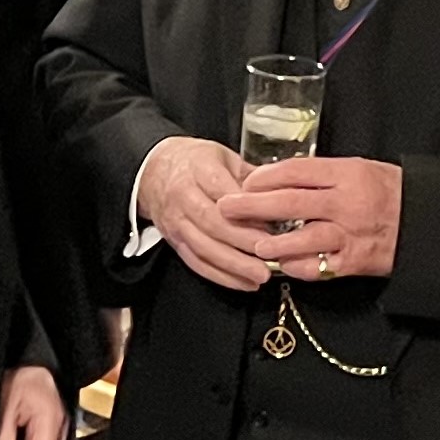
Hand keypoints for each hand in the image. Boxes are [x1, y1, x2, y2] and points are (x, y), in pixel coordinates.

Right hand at [138, 135, 269, 290]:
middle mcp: (184, 195)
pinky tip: (244, 283)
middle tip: (270, 254)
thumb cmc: (195, 162)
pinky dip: (220, 276)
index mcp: (199, 168)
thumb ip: (252, 176)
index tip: (271, 222)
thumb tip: (284, 195)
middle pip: (213, 222)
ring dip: (233, 265)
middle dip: (243, 242)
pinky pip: (196, 262)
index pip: (223, 191)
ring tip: (260, 276)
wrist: (155, 171)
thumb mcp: (224, 156)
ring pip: (204, 247)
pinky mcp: (174, 241)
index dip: (247, 210)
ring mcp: (177, 221)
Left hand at [222, 156, 402, 281]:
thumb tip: (282, 178)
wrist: (428, 222)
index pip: (296, 172)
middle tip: (227, 208)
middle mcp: (346, 203)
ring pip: (301, 238)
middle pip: (290, 202)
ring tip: (253, 245)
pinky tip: (283, 265)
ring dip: (273, 243)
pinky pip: (318, 266)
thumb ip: (325, 175)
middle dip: (253, 206)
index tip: (245, 182)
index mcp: (347, 174)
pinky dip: (297, 266)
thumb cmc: (391, 192)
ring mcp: (349, 234)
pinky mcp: (354, 261)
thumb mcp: (361, 169)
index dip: (266, 177)